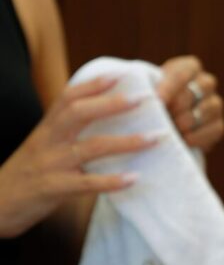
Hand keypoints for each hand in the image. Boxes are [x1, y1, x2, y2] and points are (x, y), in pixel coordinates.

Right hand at [0, 76, 158, 238]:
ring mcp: (50, 164)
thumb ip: (67, 134)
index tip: (120, 75)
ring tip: (154, 138)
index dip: (93, 85)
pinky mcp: (52, 188)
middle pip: (79, 113)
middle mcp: (48, 141)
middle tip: (144, 99)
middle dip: (112, 104)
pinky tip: (134, 178)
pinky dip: (111, 181)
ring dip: (126, 142)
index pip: (68, 98)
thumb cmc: (27, 175)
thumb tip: (102, 122)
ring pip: (90, 147)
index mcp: (47, 129)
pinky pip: (86, 183)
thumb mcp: (44, 148)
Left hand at [157, 56, 223, 151]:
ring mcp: (215, 104)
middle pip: (194, 92)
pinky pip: (213, 130)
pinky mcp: (219, 125)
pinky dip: (197, 137)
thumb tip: (151, 99)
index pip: (182, 73)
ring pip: (205, 111)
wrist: (164, 122)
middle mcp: (207, 82)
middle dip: (177, 107)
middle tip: (163, 117)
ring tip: (171, 129)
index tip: (157, 101)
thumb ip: (148, 87)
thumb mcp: (147, 87)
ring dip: (185, 122)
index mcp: (190, 67)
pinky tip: (183, 140)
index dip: (170, 87)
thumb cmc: (151, 100)